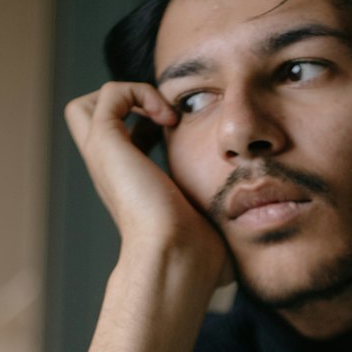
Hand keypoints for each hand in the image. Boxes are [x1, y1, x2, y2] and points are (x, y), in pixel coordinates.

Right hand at [65, 81, 229, 286]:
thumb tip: (263, 228)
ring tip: (164, 116)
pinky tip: (169, 119)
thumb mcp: (205, 220)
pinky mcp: (107, 144)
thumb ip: (214, 208)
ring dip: (129, 96)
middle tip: (161, 118)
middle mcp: (109, 170)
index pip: (121, 138)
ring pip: (88, 105)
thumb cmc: (194, 254)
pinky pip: (112, 92)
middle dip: (124, 104)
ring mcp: (104, 157)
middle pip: (88, 119)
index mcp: (127, 184)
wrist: (176, 258)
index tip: (177, 134)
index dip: (144, 124)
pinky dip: (141, 93)